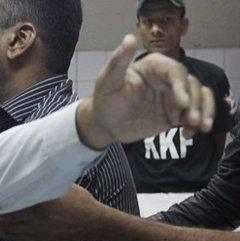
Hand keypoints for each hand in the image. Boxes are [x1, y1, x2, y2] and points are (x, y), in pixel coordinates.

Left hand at [0, 185, 100, 240]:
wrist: (96, 225)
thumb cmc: (79, 201)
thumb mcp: (59, 187)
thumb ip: (40, 185)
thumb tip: (24, 177)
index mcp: (39, 207)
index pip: (8, 208)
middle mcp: (36, 224)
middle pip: (5, 223)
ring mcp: (38, 236)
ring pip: (10, 234)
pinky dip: (9, 237)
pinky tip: (4, 232)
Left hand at [76, 34, 214, 149]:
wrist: (105, 124)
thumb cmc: (105, 99)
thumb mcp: (107, 81)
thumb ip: (118, 62)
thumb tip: (129, 38)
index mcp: (153, 66)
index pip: (175, 71)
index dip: (182, 85)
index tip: (183, 103)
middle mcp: (167, 79)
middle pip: (192, 84)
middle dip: (196, 101)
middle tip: (192, 120)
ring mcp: (173, 96)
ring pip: (199, 97)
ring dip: (203, 111)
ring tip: (199, 127)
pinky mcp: (175, 113)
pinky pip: (194, 114)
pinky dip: (197, 123)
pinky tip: (189, 134)